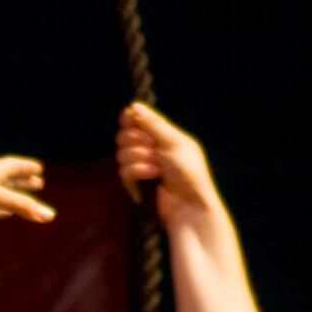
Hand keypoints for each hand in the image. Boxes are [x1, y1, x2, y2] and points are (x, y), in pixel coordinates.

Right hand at [115, 102, 221, 231]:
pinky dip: (138, 174)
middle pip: (124, 135)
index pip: (137, 120)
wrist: (188, 205)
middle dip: (137, 142)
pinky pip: (124, 172)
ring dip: (140, 160)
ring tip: (158, 170)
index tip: (130, 120)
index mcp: (163, 135)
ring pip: (122, 154)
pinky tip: (151, 179)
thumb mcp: (174, 143)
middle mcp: (150, 148)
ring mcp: (142, 166)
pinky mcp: (136, 183)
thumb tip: (133, 106)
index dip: (131, 119)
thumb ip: (153, 125)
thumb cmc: (189, 172)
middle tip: (154, 150)